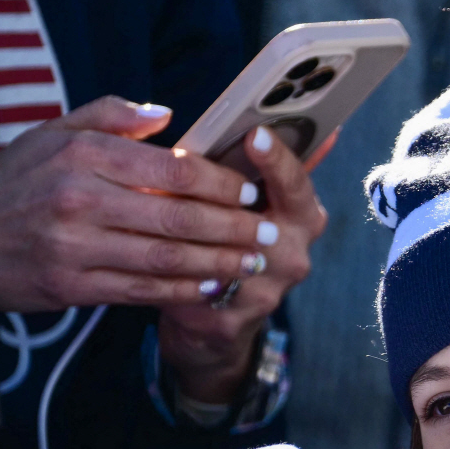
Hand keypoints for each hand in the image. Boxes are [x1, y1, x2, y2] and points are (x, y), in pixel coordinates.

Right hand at [0, 96, 270, 327]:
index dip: (221, 183)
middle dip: (234, 228)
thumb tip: (167, 115)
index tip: (253, 190)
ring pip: (167, 257)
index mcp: (83, 155)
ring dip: (219, 263)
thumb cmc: (12, 182)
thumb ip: (110, 117)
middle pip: (179, 216)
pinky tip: (212, 286)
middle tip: (269, 233)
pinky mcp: (72, 287)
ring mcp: (76, 247)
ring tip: (253, 263)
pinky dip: (184, 291)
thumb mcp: (52, 133)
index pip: (172, 168)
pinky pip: (143, 291)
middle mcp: (81, 200)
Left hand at [156, 126, 333, 402]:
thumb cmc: (227, 240)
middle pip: (259, 219)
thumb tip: (316, 126)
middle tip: (181, 164)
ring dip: (180, 230)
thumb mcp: (253, 199)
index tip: (256, 134)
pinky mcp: (231, 322)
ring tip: (143, 200)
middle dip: (220, 194)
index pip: (296, 183)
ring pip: (219, 255)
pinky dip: (162, 268)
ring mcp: (266, 291)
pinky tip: (133, 249)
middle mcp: (293, 253)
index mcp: (302, 215)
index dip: (277, 160)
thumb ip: (268, 162)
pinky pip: (191, 289)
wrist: (216, 321)